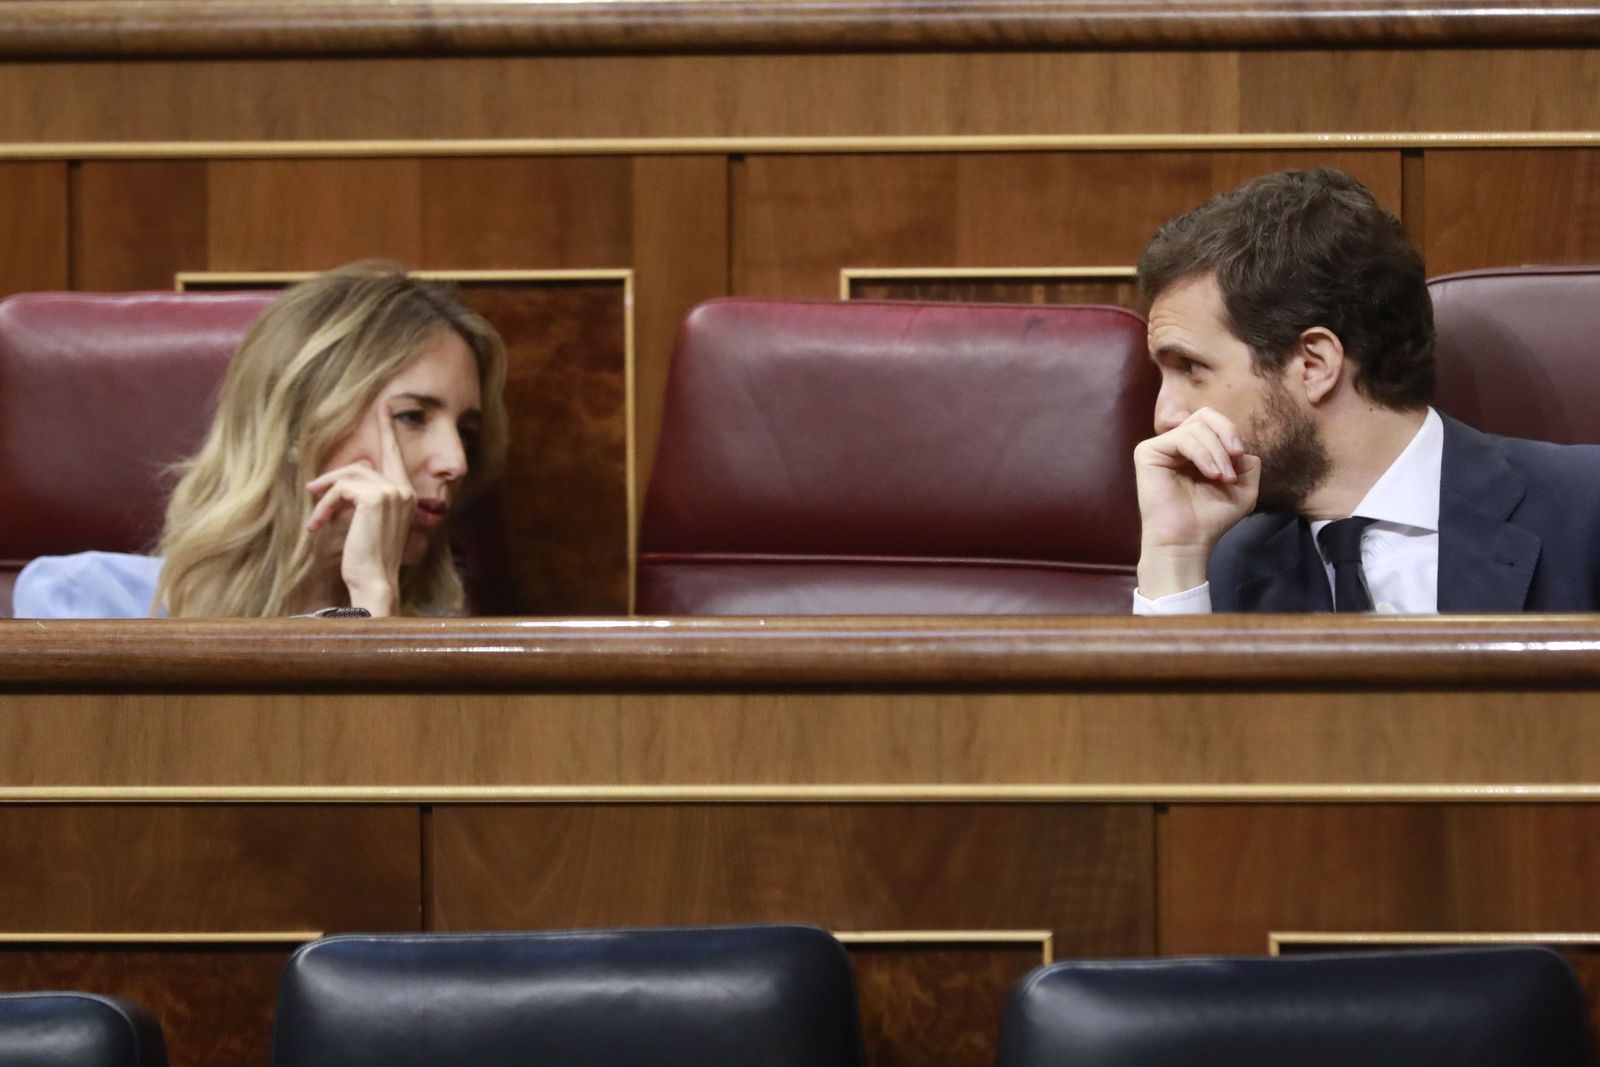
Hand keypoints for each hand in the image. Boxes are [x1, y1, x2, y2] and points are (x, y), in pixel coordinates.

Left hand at [305, 406, 414, 615]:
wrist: (375, 580)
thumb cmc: (370, 558)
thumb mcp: (370, 525)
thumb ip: (366, 500)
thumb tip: (344, 483)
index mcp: (407, 494)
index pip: (395, 455)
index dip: (387, 430)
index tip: (382, 407)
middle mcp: (403, 489)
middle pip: (362, 466)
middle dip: (333, 478)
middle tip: (312, 491)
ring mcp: (391, 491)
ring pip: (348, 477)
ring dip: (325, 496)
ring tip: (314, 517)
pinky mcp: (375, 498)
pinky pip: (340, 491)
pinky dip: (324, 507)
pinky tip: (317, 525)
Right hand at [1133, 407, 1260, 597]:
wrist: (1188, 541)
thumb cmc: (1211, 518)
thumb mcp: (1244, 488)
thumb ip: (1247, 463)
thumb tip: (1240, 448)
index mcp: (1194, 450)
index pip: (1213, 422)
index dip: (1230, 432)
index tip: (1240, 457)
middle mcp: (1175, 445)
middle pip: (1204, 415)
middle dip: (1226, 434)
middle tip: (1235, 458)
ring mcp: (1160, 448)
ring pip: (1196, 428)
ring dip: (1217, 452)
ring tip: (1222, 477)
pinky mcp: (1147, 453)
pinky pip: (1181, 438)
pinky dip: (1203, 455)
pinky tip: (1210, 475)